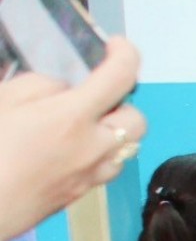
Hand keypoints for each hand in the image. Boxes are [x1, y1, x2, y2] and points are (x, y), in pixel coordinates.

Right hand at [0, 37, 146, 236]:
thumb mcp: (1, 101)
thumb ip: (38, 87)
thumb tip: (62, 89)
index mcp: (71, 118)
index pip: (119, 76)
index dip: (125, 54)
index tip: (117, 46)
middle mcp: (92, 148)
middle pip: (136, 118)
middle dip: (121, 101)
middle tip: (91, 93)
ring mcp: (89, 175)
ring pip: (126, 147)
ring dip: (112, 130)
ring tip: (78, 122)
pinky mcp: (78, 195)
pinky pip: (107, 168)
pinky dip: (100, 153)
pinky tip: (69, 148)